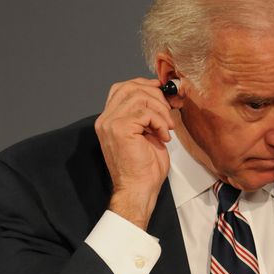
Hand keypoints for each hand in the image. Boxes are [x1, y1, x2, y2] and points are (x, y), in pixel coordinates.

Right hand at [95, 78, 174, 229]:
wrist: (138, 189)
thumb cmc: (144, 167)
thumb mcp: (146, 133)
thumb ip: (146, 114)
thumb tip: (160, 95)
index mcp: (109, 119)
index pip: (122, 88)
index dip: (144, 85)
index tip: (161, 92)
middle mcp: (106, 119)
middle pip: (130, 87)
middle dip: (155, 96)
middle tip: (168, 112)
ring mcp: (111, 123)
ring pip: (139, 97)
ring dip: (160, 110)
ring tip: (167, 127)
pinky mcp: (120, 129)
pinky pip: (145, 113)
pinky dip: (160, 122)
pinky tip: (163, 136)